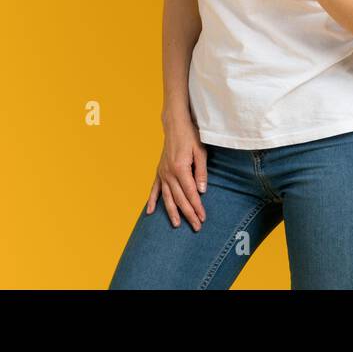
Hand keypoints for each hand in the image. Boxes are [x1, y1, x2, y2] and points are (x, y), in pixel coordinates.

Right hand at [146, 109, 207, 229]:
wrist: (175, 125)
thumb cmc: (190, 137)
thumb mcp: (201, 152)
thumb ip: (201, 172)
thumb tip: (201, 191)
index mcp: (181, 169)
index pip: (190, 193)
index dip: (197, 207)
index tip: (203, 218)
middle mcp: (169, 174)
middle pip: (180, 199)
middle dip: (188, 214)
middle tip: (196, 227)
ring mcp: (162, 173)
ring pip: (167, 197)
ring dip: (172, 212)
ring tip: (177, 225)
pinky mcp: (159, 171)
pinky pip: (154, 189)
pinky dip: (152, 201)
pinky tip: (150, 212)